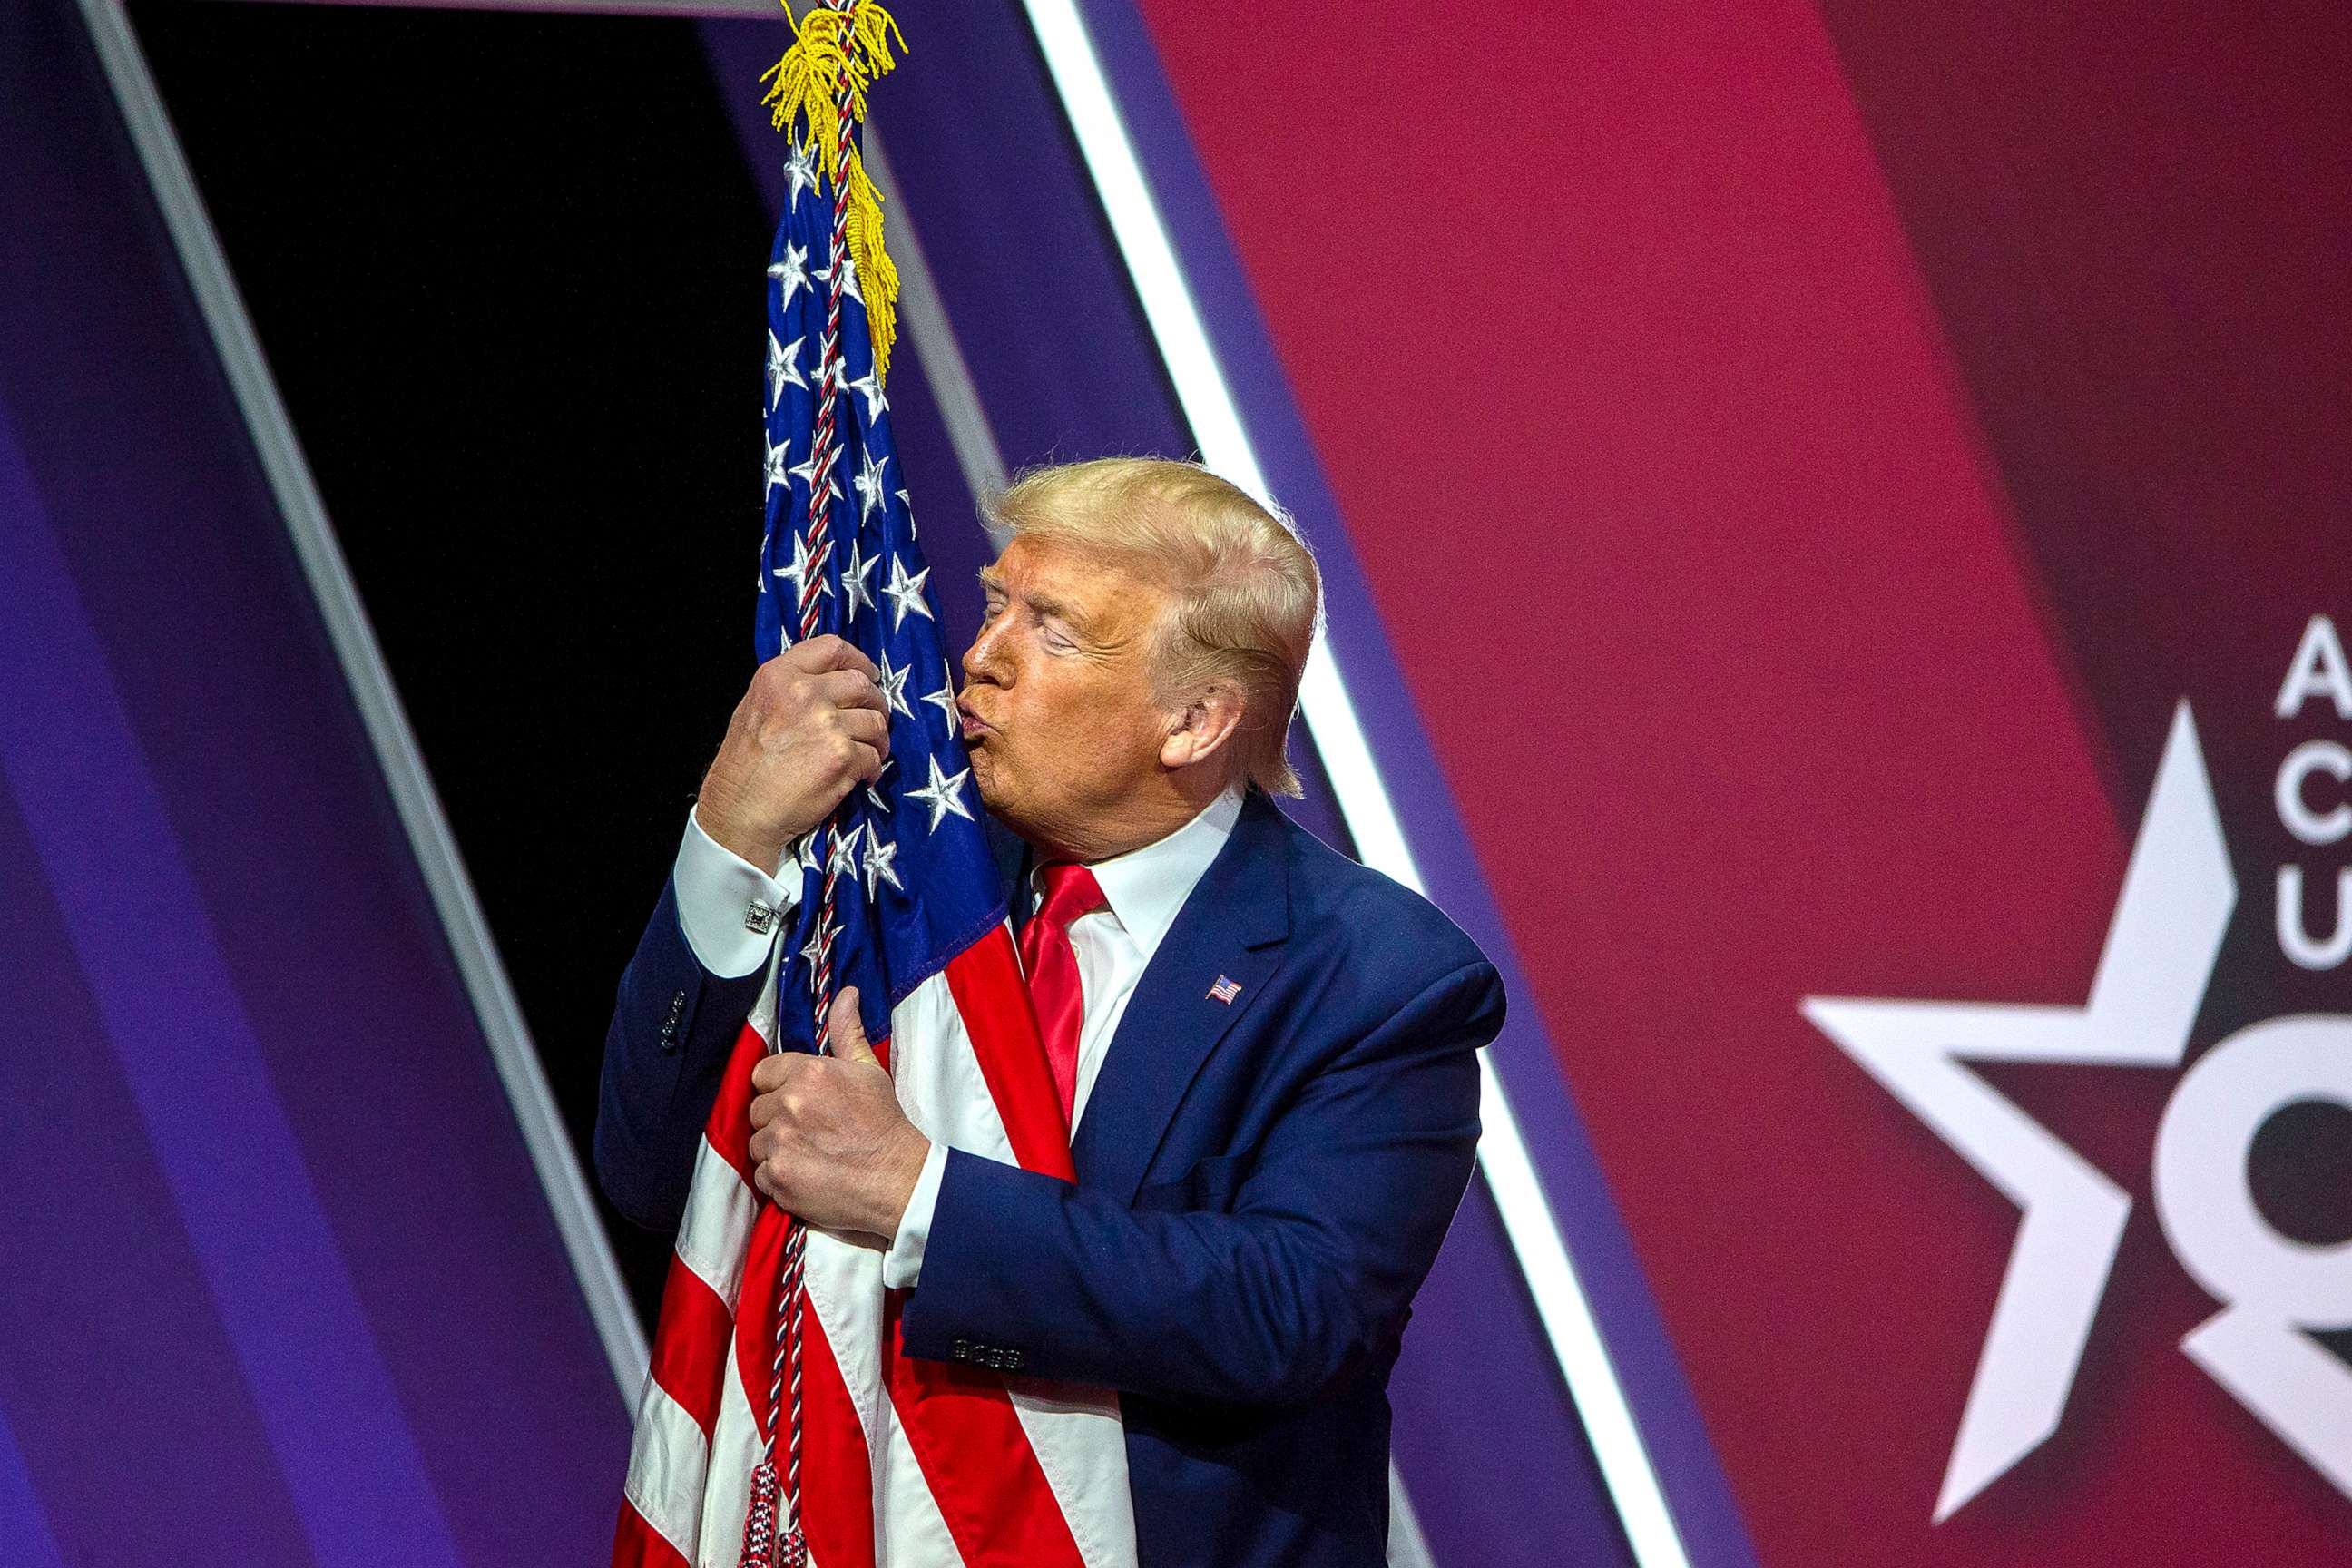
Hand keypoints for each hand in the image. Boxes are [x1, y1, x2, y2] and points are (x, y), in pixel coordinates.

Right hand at [696, 635, 889, 872]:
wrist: (741, 810)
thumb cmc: (744, 765)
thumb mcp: (755, 706)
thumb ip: (790, 686)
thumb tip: (834, 681)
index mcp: (780, 676)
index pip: (832, 648)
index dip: (858, 660)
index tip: (869, 675)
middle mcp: (804, 694)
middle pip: (862, 684)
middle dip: (875, 702)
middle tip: (874, 719)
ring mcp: (827, 725)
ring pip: (875, 721)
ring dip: (878, 738)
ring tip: (868, 751)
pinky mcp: (843, 757)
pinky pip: (875, 756)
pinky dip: (873, 768)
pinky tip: (861, 776)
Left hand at [748, 988, 929, 1238]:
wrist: (897, 1178)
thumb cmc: (884, 1124)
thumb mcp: (869, 1071)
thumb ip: (848, 1032)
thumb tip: (846, 995)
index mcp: (810, 1073)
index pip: (762, 1074)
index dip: (778, 1088)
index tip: (799, 1102)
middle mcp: (790, 1104)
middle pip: (757, 1110)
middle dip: (777, 1120)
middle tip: (809, 1131)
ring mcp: (781, 1142)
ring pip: (757, 1143)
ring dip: (776, 1150)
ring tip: (809, 1154)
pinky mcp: (778, 1177)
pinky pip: (762, 1175)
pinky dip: (780, 1178)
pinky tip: (807, 1174)